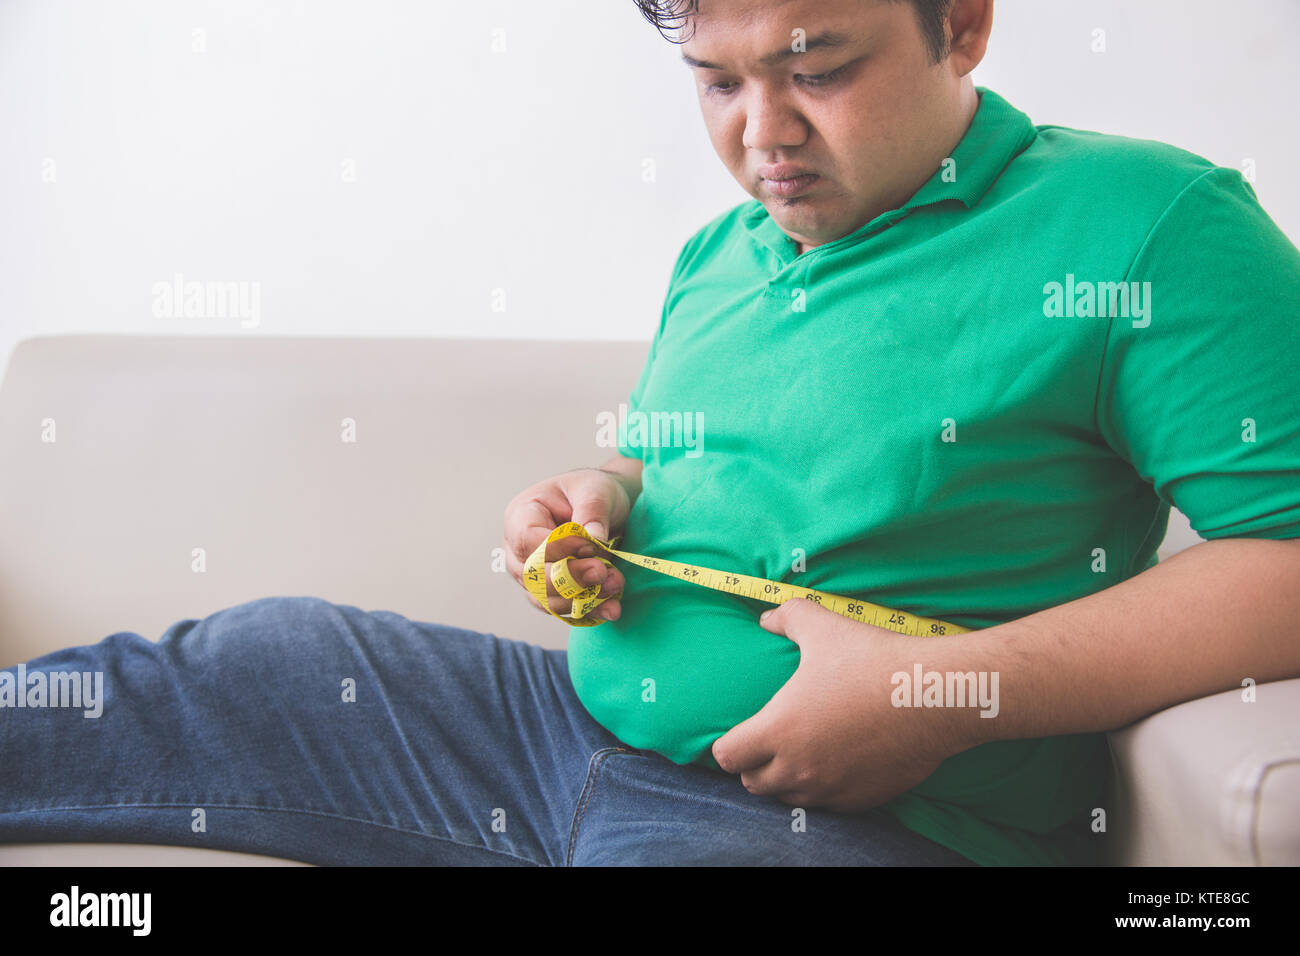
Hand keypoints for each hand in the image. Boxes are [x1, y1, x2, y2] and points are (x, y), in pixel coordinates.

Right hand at [502, 467, 631, 620]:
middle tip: (604, 572)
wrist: (606, 508)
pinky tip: (612, 607)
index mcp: (522, 515)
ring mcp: (530, 575)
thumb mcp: (595, 490)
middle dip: (571, 579)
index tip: (592, 546)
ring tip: (616, 585)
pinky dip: (588, 610)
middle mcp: (518, 549)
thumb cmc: (593, 492)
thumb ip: (592, 511)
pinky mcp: (549, 593)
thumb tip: (593, 540)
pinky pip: (563, 610)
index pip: (528, 540)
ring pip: (545, 599)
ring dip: (582, 598)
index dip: (559, 548)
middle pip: (532, 575)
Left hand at [711, 598, 971, 810]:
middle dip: (755, 765)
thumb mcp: (822, 626)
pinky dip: (823, 790)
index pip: (727, 758)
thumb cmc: (872, 659)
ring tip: (800, 754)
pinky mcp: (861, 800)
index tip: (742, 731)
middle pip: (753, 784)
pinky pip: (827, 806)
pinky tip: (834, 765)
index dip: (729, 744)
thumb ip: (786, 618)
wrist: (932, 695)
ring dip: (787, 781)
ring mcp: (830, 789)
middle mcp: (799, 769)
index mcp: (779, 731)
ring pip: (789, 798)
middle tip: (770, 742)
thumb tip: (766, 618)